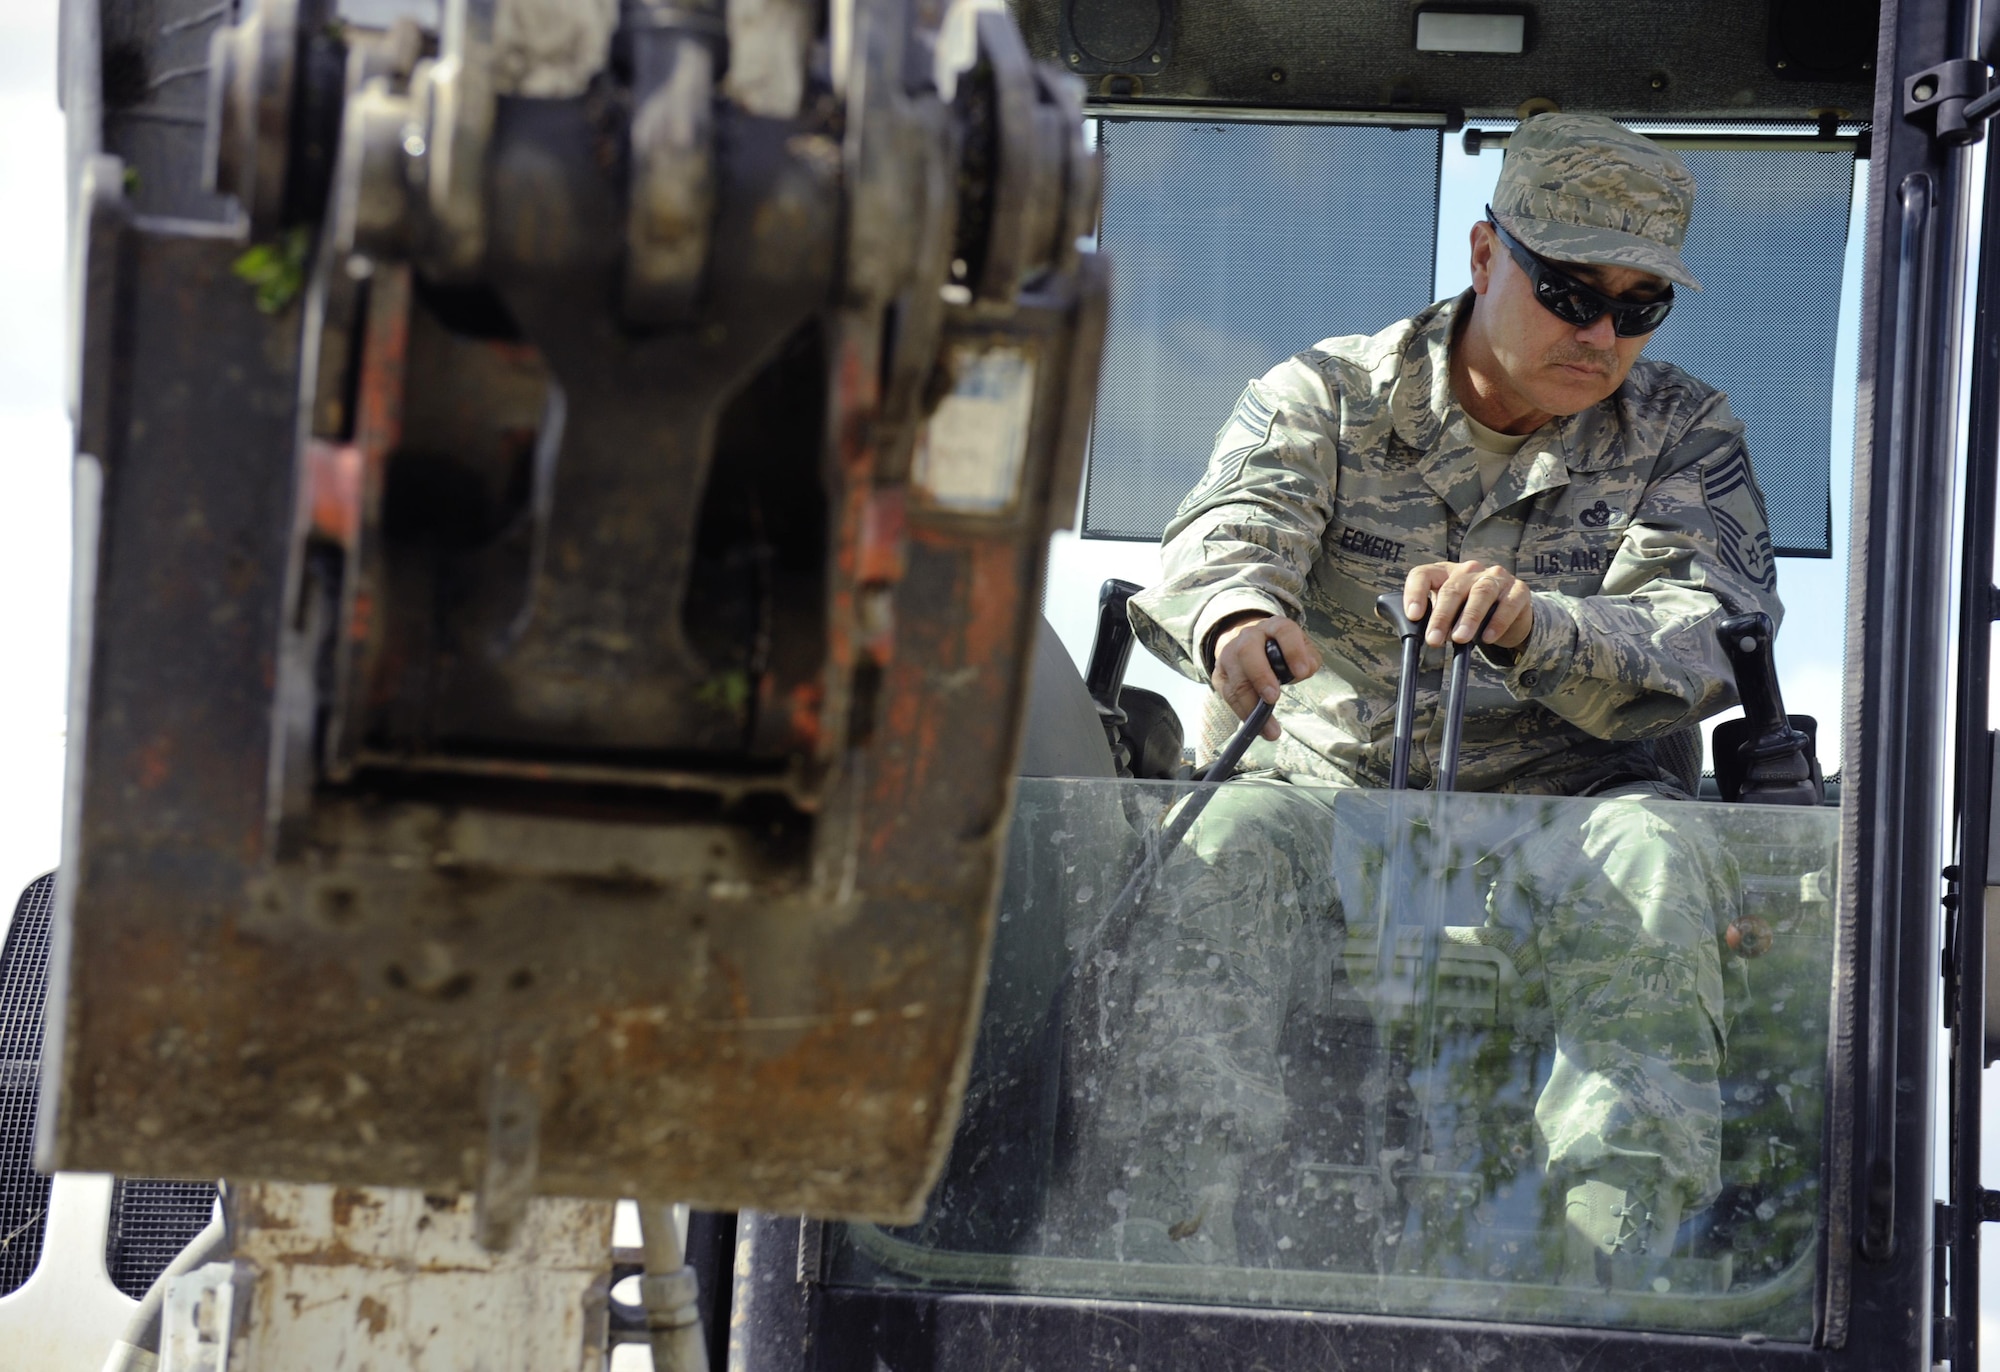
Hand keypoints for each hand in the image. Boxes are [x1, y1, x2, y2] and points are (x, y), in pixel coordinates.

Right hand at [1210, 614, 1322, 740]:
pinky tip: (1256, 727)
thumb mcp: (1302, 651)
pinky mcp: (1220, 675)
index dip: (1292, 650)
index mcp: (1273, 627)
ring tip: (1270, 730)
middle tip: (1274, 699)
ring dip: (1251, 706)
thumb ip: (1308, 660)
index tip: (1302, 673)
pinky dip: (1242, 713)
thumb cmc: (1282, 652)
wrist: (1251, 646)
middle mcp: (1248, 637)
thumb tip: (1303, 671)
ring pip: (1235, 679)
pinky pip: (1227, 696)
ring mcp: (1230, 655)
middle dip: (1260, 676)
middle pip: (1247, 652)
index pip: (1282, 631)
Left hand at [1402, 561, 1533, 650]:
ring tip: (1460, 638)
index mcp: (1446, 573)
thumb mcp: (1447, 613)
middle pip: (1453, 588)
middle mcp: (1470, 570)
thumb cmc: (1468, 613)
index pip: (1424, 575)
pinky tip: (1487, 638)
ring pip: (1481, 593)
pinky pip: (1508, 605)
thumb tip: (1418, 632)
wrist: (1508, 616)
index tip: (1412, 616)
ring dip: (1469, 617)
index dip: (1415, 593)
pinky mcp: (1518, 590)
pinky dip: (1497, 622)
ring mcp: (1496, 577)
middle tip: (1434, 639)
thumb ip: (1431, 618)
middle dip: (1442, 616)